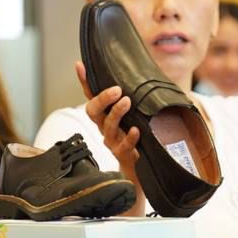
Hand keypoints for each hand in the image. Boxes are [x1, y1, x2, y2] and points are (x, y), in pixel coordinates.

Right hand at [76, 60, 140, 177]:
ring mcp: (112, 142)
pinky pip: (123, 145)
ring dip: (116, 112)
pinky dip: (130, 137)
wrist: (139, 172)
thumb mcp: (136, 117)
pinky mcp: (123, 155)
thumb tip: (157, 78)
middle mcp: (105, 128)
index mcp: (105, 116)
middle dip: (102, 98)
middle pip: (93, 111)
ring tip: (127, 102)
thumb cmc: (137, 140)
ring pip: (108, 126)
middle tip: (116, 90)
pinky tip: (136, 130)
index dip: (84, 81)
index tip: (80, 65)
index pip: (92, 96)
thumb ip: (140, 101)